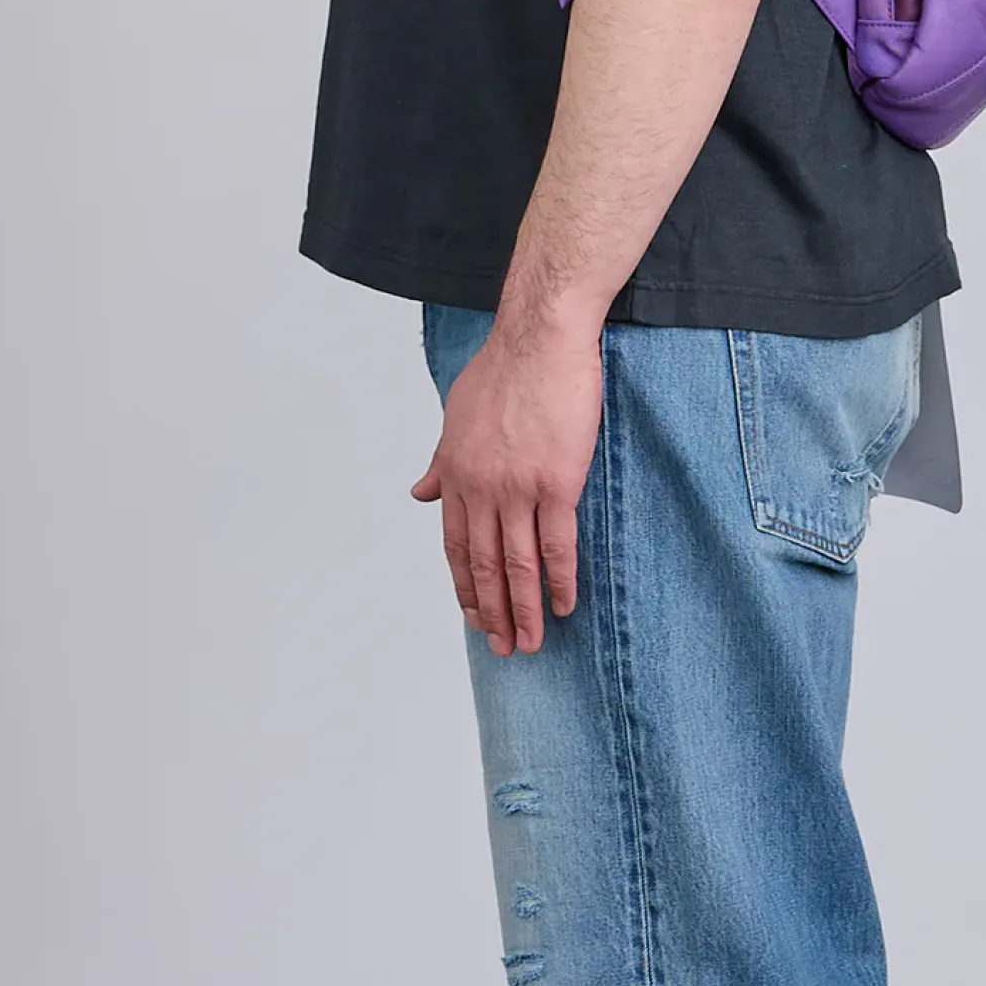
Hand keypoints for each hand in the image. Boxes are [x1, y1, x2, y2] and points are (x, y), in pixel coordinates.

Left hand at [410, 317, 603, 655]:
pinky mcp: (558, 483)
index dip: (465, 586)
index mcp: (456, 473)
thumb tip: (421, 492)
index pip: (455, 545)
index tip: (475, 614)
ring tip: (532, 642)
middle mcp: (482, 488)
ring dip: (525, 609)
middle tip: (503, 646)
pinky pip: (558, 545)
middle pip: (484, 565)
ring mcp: (519, 488)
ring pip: (519, 564)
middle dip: (494, 612)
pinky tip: (565, 604)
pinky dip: (561, 581)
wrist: (541, 339)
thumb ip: (441, 459)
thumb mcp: (456, 415)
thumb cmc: (504, 367)